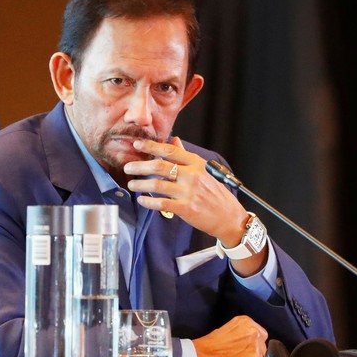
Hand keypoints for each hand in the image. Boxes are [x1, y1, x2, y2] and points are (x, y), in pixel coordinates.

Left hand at [124, 137, 266, 275]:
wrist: (228, 217)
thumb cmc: (215, 193)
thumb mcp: (203, 170)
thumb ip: (185, 156)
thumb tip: (174, 139)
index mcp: (196, 163)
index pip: (169, 150)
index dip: (150, 146)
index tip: (136, 144)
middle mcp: (192, 175)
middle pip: (159, 166)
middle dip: (139, 166)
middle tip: (127, 167)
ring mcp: (189, 192)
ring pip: (157, 184)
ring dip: (140, 184)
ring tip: (132, 184)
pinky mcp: (186, 208)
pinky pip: (161, 203)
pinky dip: (148, 201)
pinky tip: (141, 200)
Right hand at [192, 316, 267, 356]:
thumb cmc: (210, 345)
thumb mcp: (228, 328)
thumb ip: (243, 331)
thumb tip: (249, 339)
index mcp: (247, 323)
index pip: (261, 333)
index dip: (253, 342)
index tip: (247, 346)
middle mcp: (254, 335)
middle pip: (262, 346)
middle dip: (253, 352)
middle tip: (240, 355)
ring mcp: (256, 352)